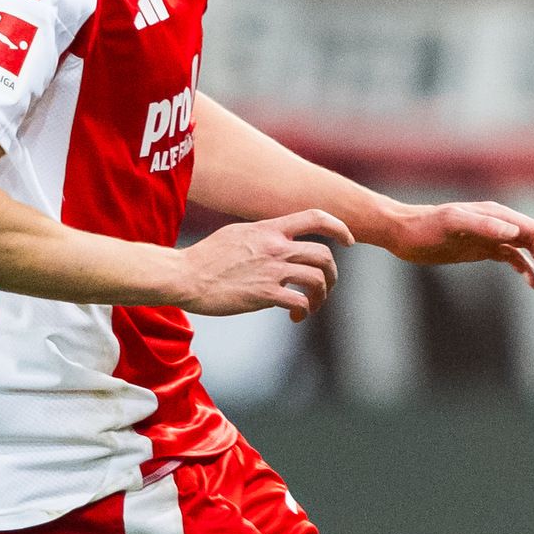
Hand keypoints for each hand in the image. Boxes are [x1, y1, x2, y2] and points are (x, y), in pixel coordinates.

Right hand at [167, 208, 349, 320]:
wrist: (185, 276)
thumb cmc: (206, 258)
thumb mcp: (238, 233)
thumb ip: (262, 234)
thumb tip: (278, 238)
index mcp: (269, 229)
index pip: (315, 217)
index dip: (339, 227)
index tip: (348, 241)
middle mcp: (275, 247)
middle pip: (324, 255)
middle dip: (333, 274)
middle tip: (326, 287)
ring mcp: (272, 270)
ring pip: (318, 280)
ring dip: (321, 296)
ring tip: (311, 306)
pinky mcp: (265, 294)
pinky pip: (300, 302)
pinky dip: (304, 312)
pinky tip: (295, 317)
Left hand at [380, 199, 533, 288]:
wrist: (403, 232)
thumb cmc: (424, 227)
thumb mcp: (452, 223)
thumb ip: (483, 225)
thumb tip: (514, 232)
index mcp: (498, 214)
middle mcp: (500, 223)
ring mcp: (493, 235)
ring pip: (529, 249)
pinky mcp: (484, 248)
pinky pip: (513, 257)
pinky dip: (527, 270)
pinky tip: (533, 285)